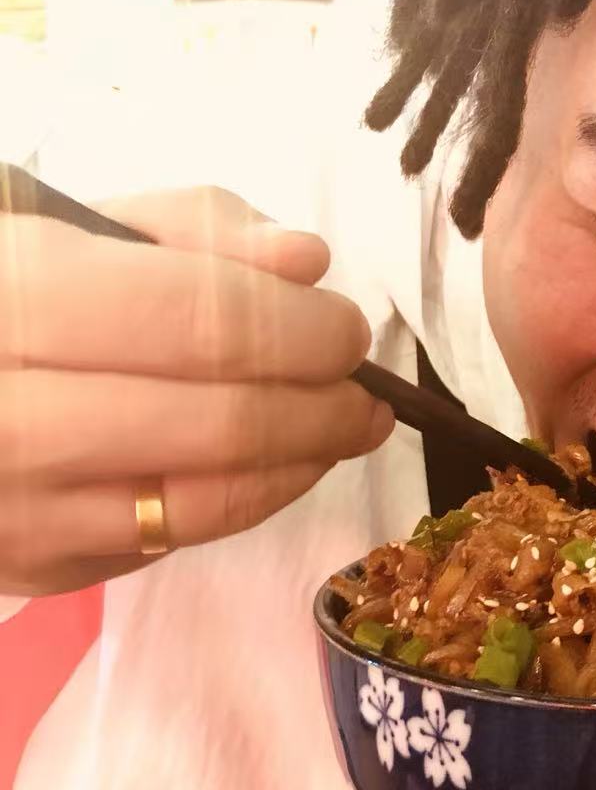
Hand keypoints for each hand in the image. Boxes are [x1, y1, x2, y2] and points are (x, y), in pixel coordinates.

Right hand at [0, 186, 391, 595]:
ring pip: (212, 500)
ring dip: (304, 463)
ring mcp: (17, 506)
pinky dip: (246, 500)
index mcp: (16, 297)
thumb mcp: (79, 222)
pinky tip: (273, 463)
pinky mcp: (36, 566)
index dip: (304, 331)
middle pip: (223, 425)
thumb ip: (197, 226)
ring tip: (345, 428)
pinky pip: (176, 540)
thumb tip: (307, 261)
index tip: (349, 331)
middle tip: (366, 394)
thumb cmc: (11, 291)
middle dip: (324, 409)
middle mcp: (8, 415)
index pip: (203, 323)